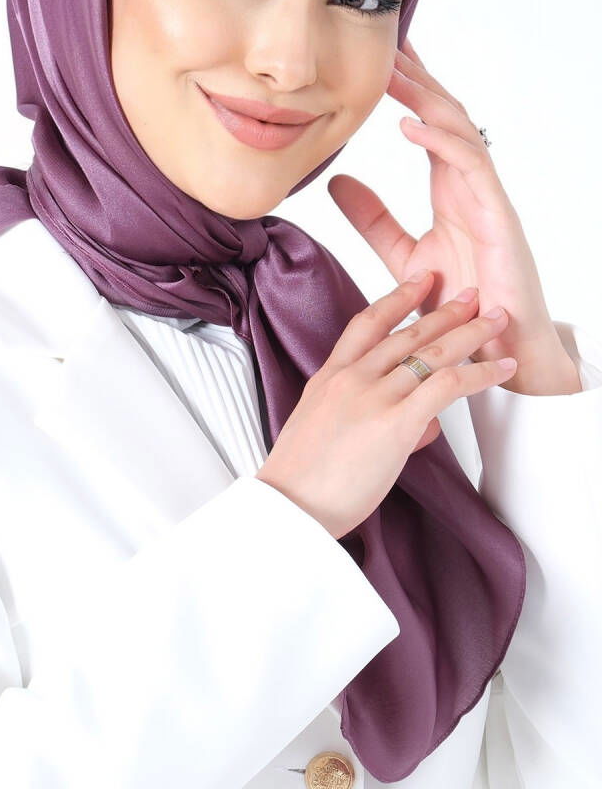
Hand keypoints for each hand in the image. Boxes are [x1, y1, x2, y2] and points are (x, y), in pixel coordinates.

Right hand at [257, 273, 517, 539]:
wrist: (288, 506)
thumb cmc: (303, 481)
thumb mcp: (326, 432)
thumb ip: (371, 417)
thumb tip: (421, 425)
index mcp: (329, 376)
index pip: (366, 324)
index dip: (396, 298)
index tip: (419, 282)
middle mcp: (352, 378)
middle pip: (407, 332)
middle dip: (445, 310)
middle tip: (472, 295)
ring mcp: (373, 396)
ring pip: (432, 352)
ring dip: (471, 333)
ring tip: (497, 320)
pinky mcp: (395, 422)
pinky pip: (447, 386)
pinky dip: (479, 374)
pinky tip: (500, 369)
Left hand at [327, 38, 580, 394]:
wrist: (496, 349)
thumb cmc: (463, 304)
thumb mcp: (403, 255)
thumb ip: (373, 219)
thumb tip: (335, 182)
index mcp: (450, 189)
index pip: (429, 125)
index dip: (408, 89)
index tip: (380, 54)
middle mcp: (471, 185)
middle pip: (445, 117)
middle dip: (419, 77)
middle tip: (390, 38)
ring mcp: (488, 198)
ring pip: (459, 132)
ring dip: (426, 97)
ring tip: (394, 69)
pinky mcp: (499, 218)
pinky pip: (471, 168)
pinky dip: (441, 143)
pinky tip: (410, 124)